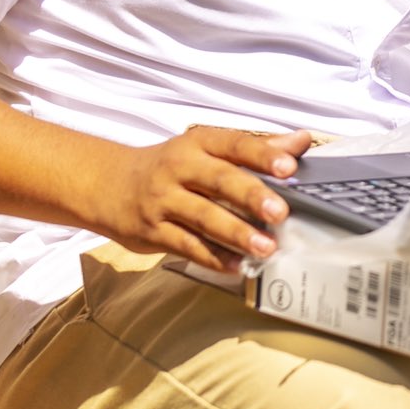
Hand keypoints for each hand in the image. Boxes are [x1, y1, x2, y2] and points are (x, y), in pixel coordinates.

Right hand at [107, 127, 313, 271]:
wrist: (109, 185)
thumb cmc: (170, 166)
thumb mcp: (205, 149)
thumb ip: (254, 148)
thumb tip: (300, 142)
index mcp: (198, 144)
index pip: (234, 144)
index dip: (262, 155)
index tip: (289, 166)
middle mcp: (179, 168)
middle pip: (219, 180)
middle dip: (252, 196)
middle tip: (281, 213)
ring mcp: (163, 201)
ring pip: (204, 217)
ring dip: (237, 234)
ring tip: (266, 247)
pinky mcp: (153, 231)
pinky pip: (187, 246)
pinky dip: (213, 258)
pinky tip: (237, 266)